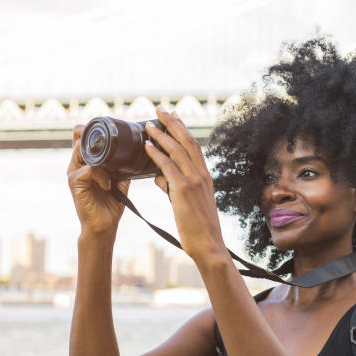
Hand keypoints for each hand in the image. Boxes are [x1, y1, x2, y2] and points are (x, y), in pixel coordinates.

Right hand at [67, 124, 129, 235]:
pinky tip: (108, 185)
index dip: (93, 129)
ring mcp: (74, 173)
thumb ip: (121, 163)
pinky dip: (101, 175)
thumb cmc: (111, 202)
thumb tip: (136, 149)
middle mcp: (76, 164)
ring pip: (82, 150)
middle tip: (114, 146)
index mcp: (85, 161)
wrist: (104, 225)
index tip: (110, 131)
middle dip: (97, 138)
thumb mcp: (119, 178)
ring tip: (112, 169)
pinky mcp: (75, 184)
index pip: (82, 136)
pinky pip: (88, 170)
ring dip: (101, 156)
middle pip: (79, 138)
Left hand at [145, 108, 228, 264]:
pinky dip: (157, 154)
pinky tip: (147, 146)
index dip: (182, 130)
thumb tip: (159, 178)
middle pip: (187, 141)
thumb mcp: (186, 204)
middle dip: (173, 123)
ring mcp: (194, 182)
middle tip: (160, 109)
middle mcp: (202, 175)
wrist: (208, 245)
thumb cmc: (198, 228)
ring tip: (148, 124)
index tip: (172, 117)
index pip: (194, 146)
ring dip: (161, 134)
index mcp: (205, 177)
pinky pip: (168, 167)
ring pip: (177, 150)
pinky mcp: (184, 191)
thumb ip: (173, 188)